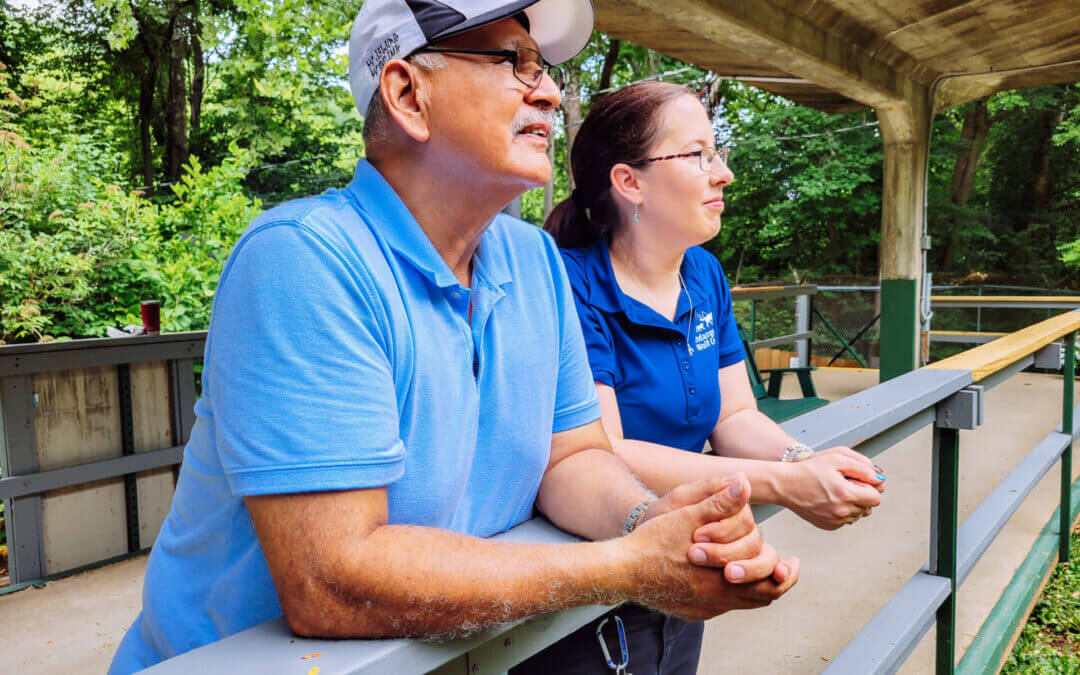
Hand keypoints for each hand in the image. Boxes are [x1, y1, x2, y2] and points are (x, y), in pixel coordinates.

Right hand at [623, 474, 799, 620]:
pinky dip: (731, 593)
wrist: (620, 569)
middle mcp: (716, 600)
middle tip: (782, 566)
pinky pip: (720, 607)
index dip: (786, 573)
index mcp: (722, 579)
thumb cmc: (651, 542)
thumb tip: (744, 483)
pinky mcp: (690, 612)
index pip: (770, 583)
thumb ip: (719, 502)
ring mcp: (703, 609)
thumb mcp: (687, 516)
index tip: (792, 562)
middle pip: (760, 597)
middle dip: (774, 579)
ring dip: (753, 586)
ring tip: (756, 569)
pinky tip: (723, 577)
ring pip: (742, 603)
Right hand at [780, 447, 884, 528]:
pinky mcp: (828, 526)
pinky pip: (846, 520)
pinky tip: (830, 500)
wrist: (784, 485)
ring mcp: (835, 521)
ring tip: (836, 492)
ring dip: (853, 504)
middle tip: (844, 484)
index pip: (876, 498)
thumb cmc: (808, 470)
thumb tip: (879, 479)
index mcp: (847, 494)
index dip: (869, 487)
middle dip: (861, 495)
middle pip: (868, 507)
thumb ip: (862, 468)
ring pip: (858, 515)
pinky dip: (843, 511)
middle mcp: (843, 511)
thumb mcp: (836, 459)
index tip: (857, 481)